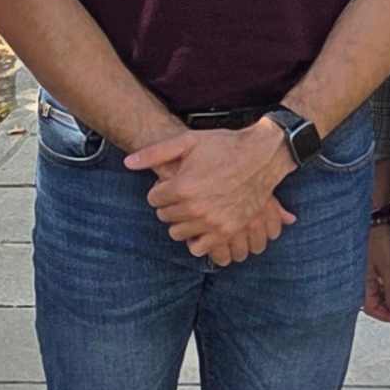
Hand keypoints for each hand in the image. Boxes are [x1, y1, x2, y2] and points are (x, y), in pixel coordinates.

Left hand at [124, 123, 293, 266]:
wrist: (261, 156)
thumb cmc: (223, 146)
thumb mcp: (187, 142)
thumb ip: (154, 153)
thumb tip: (127, 163)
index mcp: (182, 186)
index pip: (153, 199)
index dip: (161, 190)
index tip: (172, 183)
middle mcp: (195, 208)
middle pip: (164, 217)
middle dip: (169, 205)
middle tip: (183, 195)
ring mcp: (212, 222)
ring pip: (178, 233)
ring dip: (181, 222)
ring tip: (191, 208)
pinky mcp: (228, 231)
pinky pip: (199, 248)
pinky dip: (197, 239)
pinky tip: (202, 224)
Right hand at [362, 223, 389, 323]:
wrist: (375, 219)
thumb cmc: (377, 239)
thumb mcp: (389, 268)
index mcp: (360, 284)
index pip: (372, 310)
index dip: (388, 316)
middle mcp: (359, 281)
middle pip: (374, 303)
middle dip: (389, 308)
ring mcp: (363, 273)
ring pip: (377, 293)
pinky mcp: (368, 267)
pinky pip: (377, 283)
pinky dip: (387, 286)